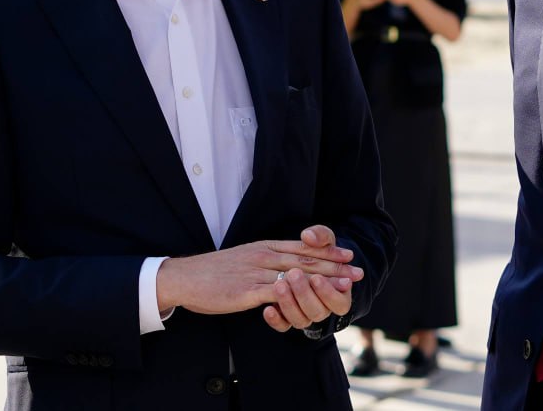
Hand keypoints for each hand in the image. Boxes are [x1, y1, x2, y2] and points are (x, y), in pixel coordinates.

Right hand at [157, 226, 361, 315]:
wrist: (185, 277)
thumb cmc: (213, 272)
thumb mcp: (243, 259)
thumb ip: (263, 262)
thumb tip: (281, 268)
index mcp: (263, 247)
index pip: (301, 247)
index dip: (327, 250)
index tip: (348, 254)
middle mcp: (263, 255)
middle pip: (306, 259)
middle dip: (335, 264)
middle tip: (357, 269)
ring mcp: (256, 271)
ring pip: (297, 273)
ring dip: (324, 279)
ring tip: (346, 284)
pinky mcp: (247, 289)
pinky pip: (277, 291)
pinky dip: (298, 293)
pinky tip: (313, 296)